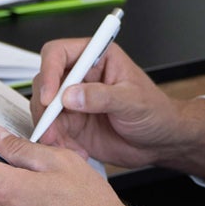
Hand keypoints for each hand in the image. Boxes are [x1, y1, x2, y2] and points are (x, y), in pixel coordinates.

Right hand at [30, 41, 204, 180]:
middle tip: (51, 127)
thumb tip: (71, 95)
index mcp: (97, 58)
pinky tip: (76, 151)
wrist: (161, 142)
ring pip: (43, 109)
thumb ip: (102, 97)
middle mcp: (80, 77)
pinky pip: (52, 131)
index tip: (50, 96)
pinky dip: (56, 143)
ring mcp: (73, 101)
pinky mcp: (72, 124)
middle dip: (44, 107)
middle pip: (44, 82)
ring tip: (63, 143)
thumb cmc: (156, 112)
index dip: (49, 72)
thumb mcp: (133, 102)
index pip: (59, 53)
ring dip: (48, 128)